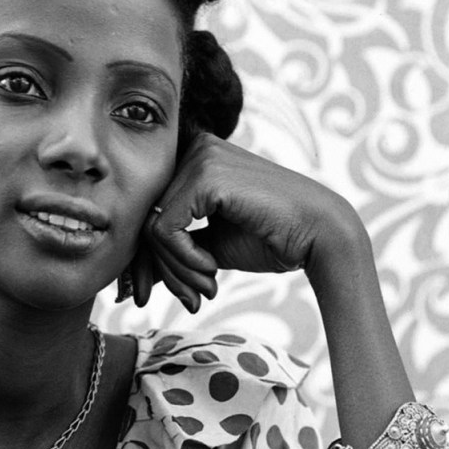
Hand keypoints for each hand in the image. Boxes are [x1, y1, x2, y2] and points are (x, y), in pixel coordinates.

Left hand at [131, 132, 360, 311]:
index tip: (148, 294)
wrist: (320, 236)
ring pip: (151, 227)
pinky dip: (183, 259)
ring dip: (176, 270)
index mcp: (193, 159)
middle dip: (160, 269)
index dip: (145, 258)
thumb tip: (129, 278)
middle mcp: (194, 150)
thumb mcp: (208, 246)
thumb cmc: (269, 239)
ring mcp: (200, 158)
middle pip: (145, 219)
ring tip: (205, 287)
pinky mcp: (205, 177)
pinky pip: (165, 229)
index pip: (148, 210)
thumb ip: (172, 250)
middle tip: (190, 298)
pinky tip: (211, 269)